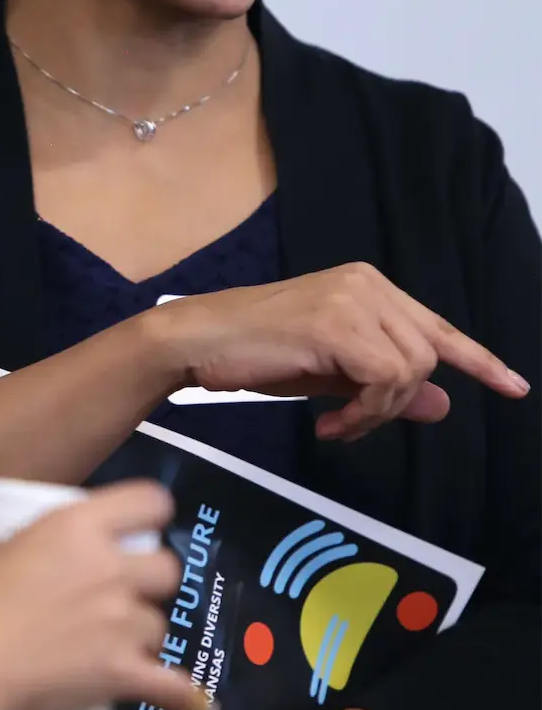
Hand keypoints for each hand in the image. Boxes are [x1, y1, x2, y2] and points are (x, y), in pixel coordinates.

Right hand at [0, 484, 210, 709]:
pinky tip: (198, 705)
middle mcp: (110, 568)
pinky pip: (173, 685)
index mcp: (74, 527)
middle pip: (166, 568)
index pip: (149, 502)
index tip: (135, 531)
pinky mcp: (122, 674)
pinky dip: (185, 697)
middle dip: (149, 582)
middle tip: (119, 595)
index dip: (149, 515)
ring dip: (144, 636)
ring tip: (118, 650)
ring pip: (161, 626)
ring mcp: (121, 623)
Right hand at [144, 261, 527, 442]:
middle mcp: (368, 283)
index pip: (437, 326)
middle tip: (351, 426)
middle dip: (397, 405)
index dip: (479, 360)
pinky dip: (365, 413)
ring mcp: (354, 299)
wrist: (199, 341)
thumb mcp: (331, 377)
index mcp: (368, 286)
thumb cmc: (255, 355)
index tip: (514, 386)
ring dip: (378, 413)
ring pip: (411, 371)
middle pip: (427, 356)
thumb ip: (385, 387)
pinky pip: (384, 380)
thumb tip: (442, 406)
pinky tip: (329, 422)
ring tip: (337, 424)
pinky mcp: (338, 323)